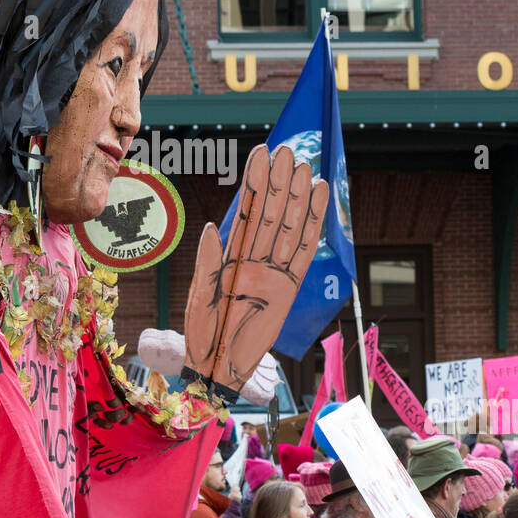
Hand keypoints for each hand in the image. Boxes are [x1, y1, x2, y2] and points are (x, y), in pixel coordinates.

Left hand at [184, 145, 326, 392]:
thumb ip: (208, 262)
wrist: (221, 368)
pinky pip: (305, 251)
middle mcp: (254, 258)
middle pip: (271, 212)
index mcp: (230, 256)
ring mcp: (275, 271)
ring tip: (305, 166)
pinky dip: (314, 225)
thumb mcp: (199, 298)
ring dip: (297, 196)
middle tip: (289, 150)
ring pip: (289, 226)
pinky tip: (319, 198)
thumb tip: (211, 227)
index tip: (261, 152)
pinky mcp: (291, 287)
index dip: (255, 182)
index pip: (246, 212)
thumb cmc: (204, 335)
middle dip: (279, 182)